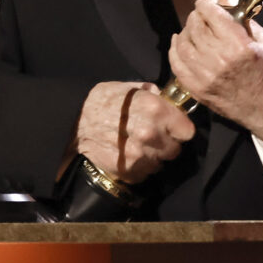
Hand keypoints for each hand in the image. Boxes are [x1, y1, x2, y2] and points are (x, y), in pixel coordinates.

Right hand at [75, 81, 194, 183]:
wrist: (75, 122)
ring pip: (161, 163)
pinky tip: (129, 155)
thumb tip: (165, 97)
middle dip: (168, 144)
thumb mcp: (129, 88)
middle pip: (176, 149)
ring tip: (139, 146)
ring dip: (153, 157)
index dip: (180, 129)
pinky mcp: (128, 171)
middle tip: (154, 137)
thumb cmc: (103, 101)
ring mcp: (139, 155)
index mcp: (155, 110)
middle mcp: (150, 134)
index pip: (187, 130)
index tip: (174, 128)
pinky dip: (140, 168)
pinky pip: (145, 174)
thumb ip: (152, 93)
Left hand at [169, 0, 262, 144]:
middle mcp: (219, 59)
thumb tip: (224, 4)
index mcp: (238, 45)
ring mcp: (205, 76)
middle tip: (200, 17)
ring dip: (185, 33)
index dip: (205, 5)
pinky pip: (177, 65)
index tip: (204, 4)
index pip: (212, 14)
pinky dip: (175, 51)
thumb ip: (243, 21)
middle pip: (195, 27)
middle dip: (196, 17)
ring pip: (183, 44)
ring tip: (192, 31)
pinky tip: (179, 44)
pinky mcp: (197, 89)